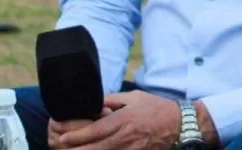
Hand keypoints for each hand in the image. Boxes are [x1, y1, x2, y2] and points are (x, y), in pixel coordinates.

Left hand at [53, 91, 178, 149]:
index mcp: (123, 119)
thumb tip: (93, 101)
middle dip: (77, 149)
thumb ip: (112, 99)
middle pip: (95, 148)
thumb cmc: (155, 108)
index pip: (95, 130)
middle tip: (62, 148)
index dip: (77, 136)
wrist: (179, 124)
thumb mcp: (134, 97)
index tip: (63, 138)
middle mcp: (124, 137)